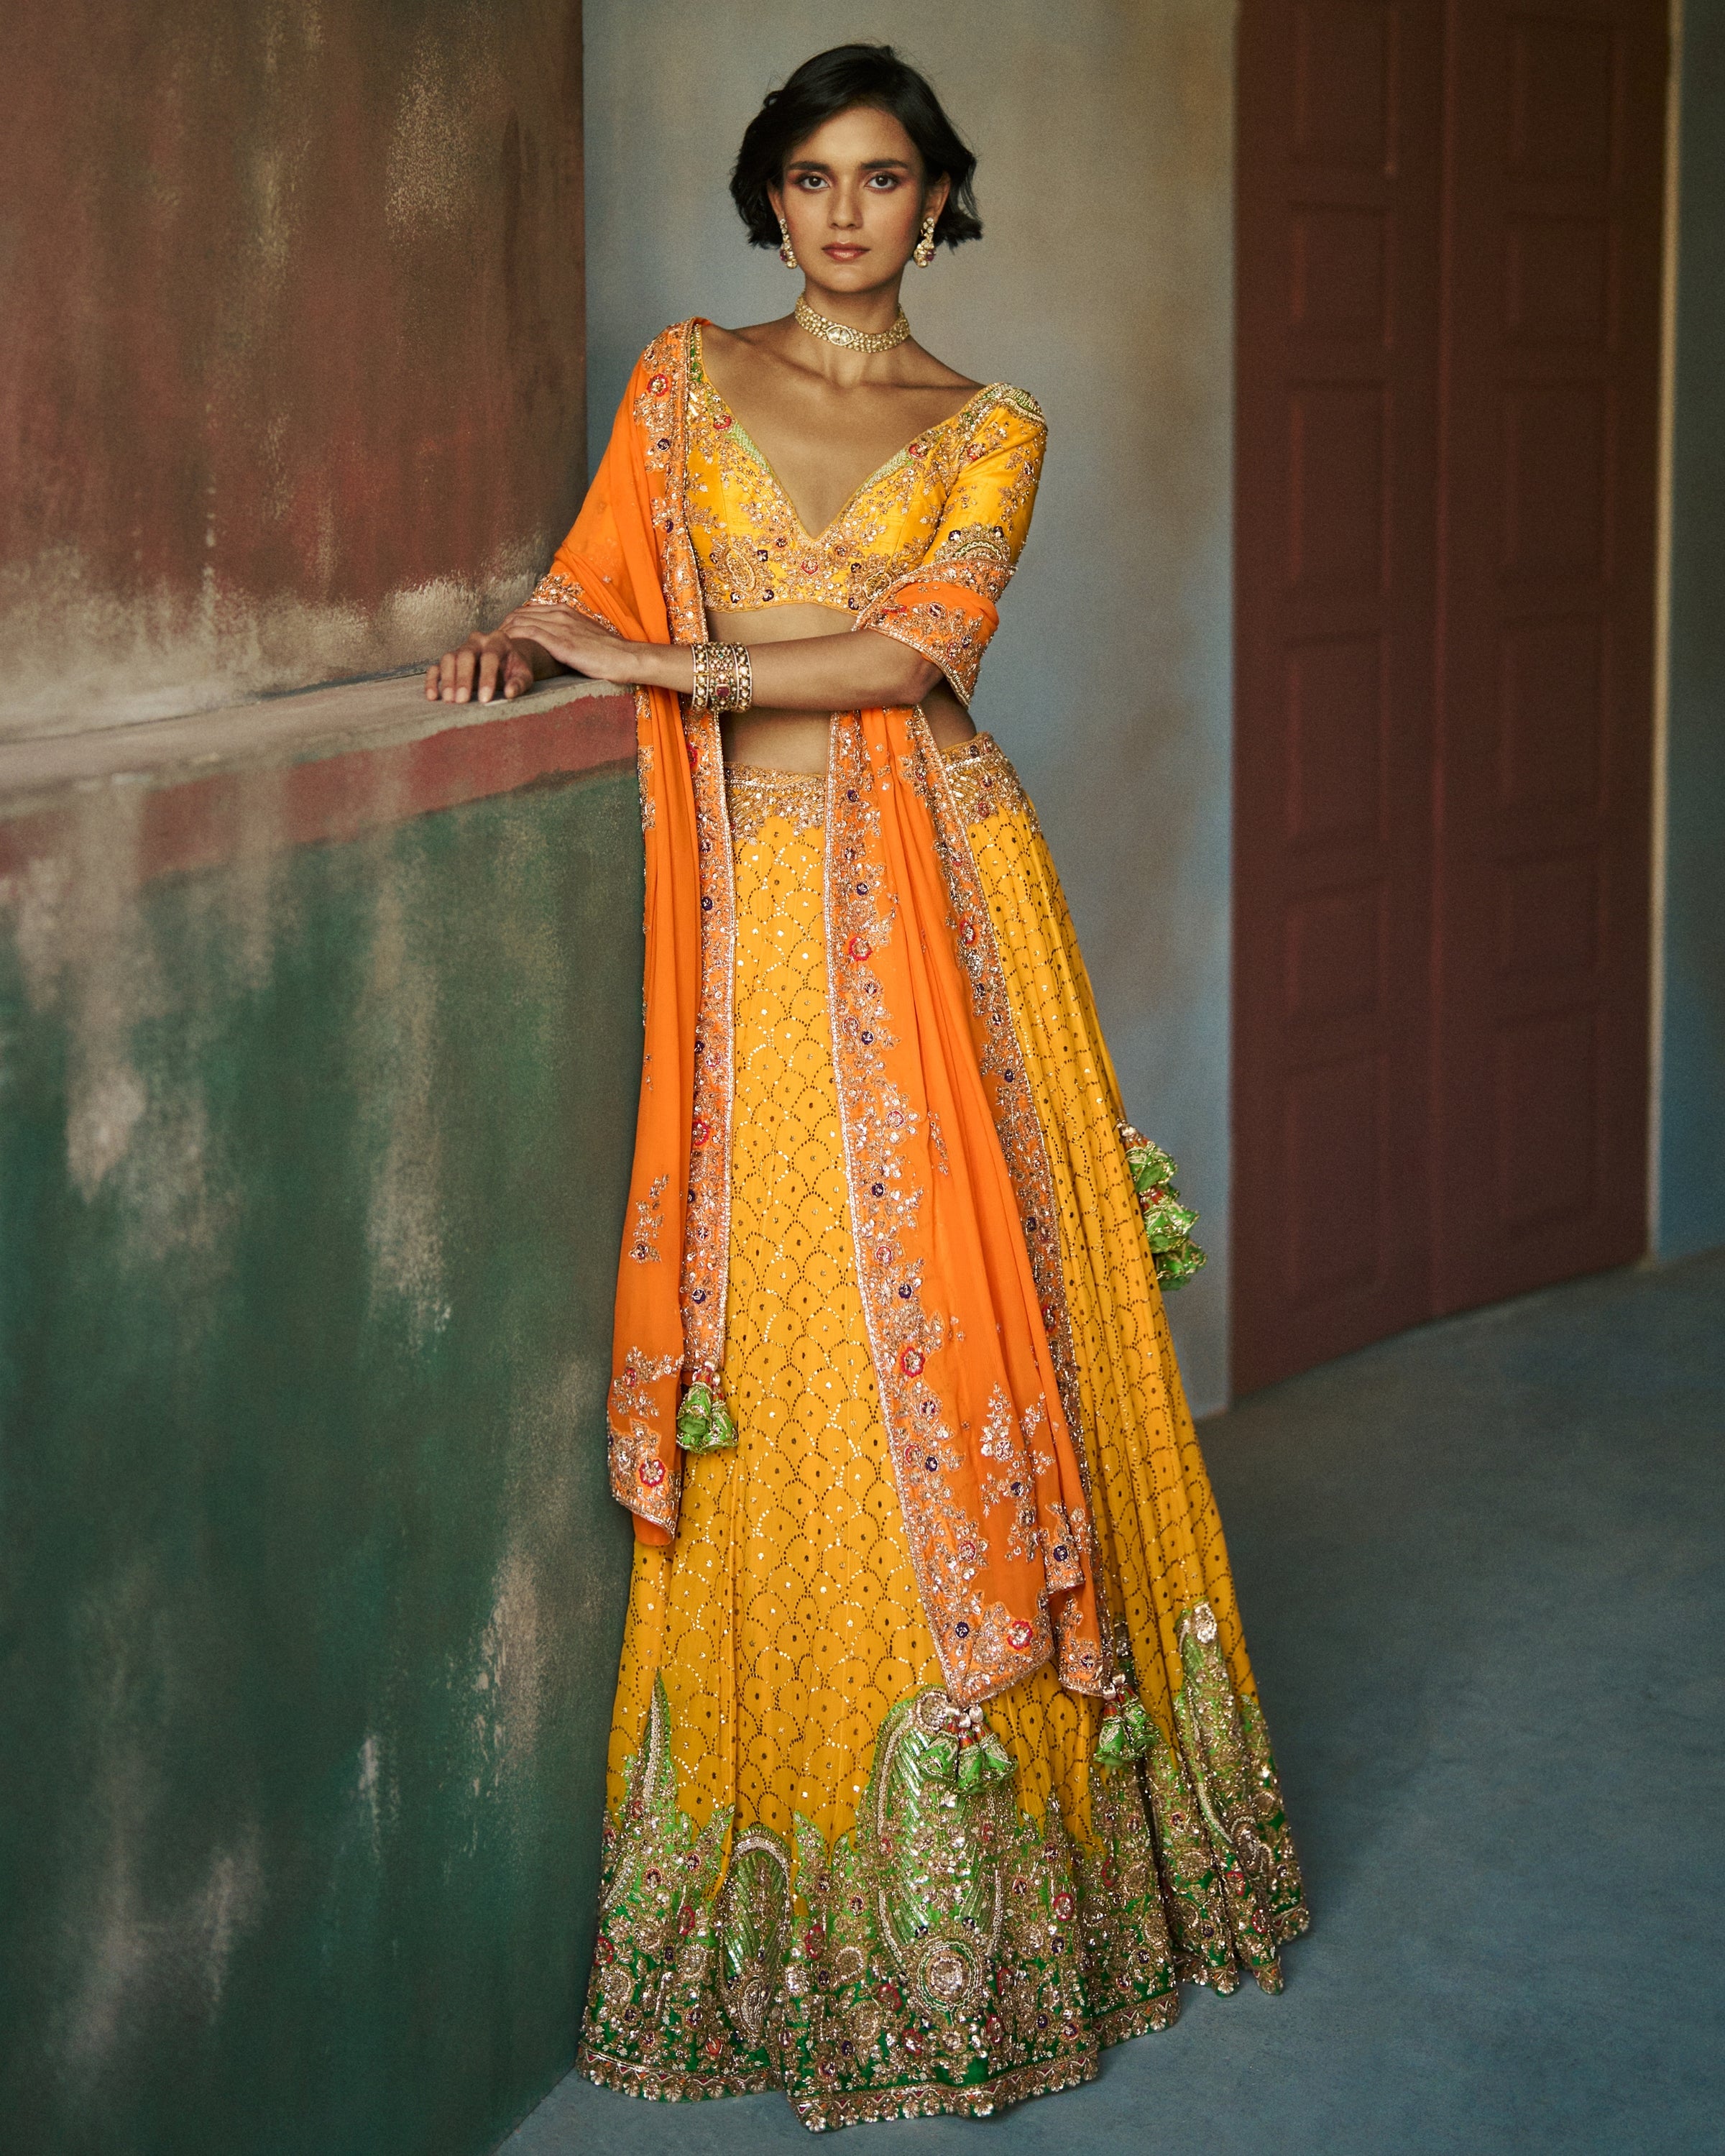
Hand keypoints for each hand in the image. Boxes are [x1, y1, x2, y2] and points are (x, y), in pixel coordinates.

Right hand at [424, 631, 536, 704]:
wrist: (506, 662)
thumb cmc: (515, 669)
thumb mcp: (524, 676)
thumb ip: (519, 683)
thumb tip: (510, 692)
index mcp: (497, 641)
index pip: (490, 656)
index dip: (486, 678)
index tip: (485, 699)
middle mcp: (476, 641)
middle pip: (465, 655)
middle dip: (463, 678)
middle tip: (462, 700)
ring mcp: (461, 649)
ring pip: (448, 659)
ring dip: (447, 680)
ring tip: (449, 700)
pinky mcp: (450, 660)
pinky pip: (436, 667)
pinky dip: (432, 681)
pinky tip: (432, 696)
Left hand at [501, 603, 633, 682]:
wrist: (625, 658)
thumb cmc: (608, 653)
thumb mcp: (585, 636)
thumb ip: (568, 634)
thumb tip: (557, 643)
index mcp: (565, 611)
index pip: (528, 611)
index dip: (512, 623)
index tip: (502, 636)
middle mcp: (560, 614)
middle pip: (520, 614)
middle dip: (503, 628)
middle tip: (491, 644)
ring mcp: (560, 626)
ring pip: (521, 622)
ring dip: (504, 634)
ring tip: (493, 647)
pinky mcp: (561, 642)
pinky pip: (529, 634)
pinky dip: (514, 639)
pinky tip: (505, 649)